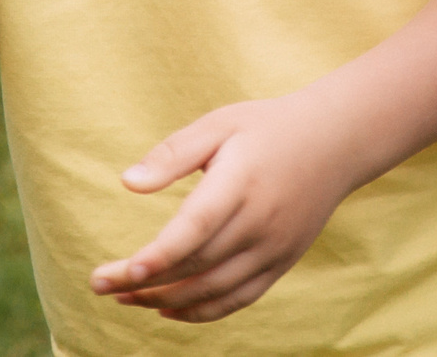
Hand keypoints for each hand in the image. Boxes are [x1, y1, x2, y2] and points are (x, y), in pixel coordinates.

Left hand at [89, 93, 359, 322]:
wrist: (337, 141)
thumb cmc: (267, 127)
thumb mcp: (219, 124)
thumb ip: (172, 154)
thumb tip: (127, 183)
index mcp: (240, 183)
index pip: (194, 229)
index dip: (158, 256)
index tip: (121, 272)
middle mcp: (260, 223)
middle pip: (196, 266)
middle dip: (144, 282)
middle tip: (99, 284)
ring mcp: (274, 248)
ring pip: (214, 290)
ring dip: (166, 301)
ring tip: (125, 297)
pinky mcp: (282, 262)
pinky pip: (238, 298)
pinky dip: (202, 311)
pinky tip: (168, 310)